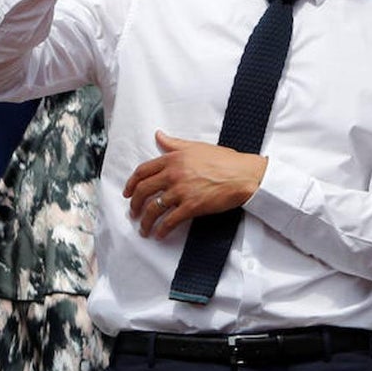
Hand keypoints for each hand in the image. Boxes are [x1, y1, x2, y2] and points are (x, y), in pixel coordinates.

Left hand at [123, 131, 266, 238]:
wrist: (244, 175)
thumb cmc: (225, 160)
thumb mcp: (197, 147)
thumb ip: (174, 143)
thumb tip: (159, 135)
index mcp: (173, 158)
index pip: (143, 171)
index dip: (131, 183)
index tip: (127, 192)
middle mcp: (174, 174)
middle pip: (143, 191)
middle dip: (134, 204)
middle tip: (133, 212)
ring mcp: (182, 191)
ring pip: (153, 209)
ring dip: (145, 221)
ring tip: (144, 229)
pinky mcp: (191, 206)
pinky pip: (170, 221)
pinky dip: (162, 230)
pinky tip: (160, 234)